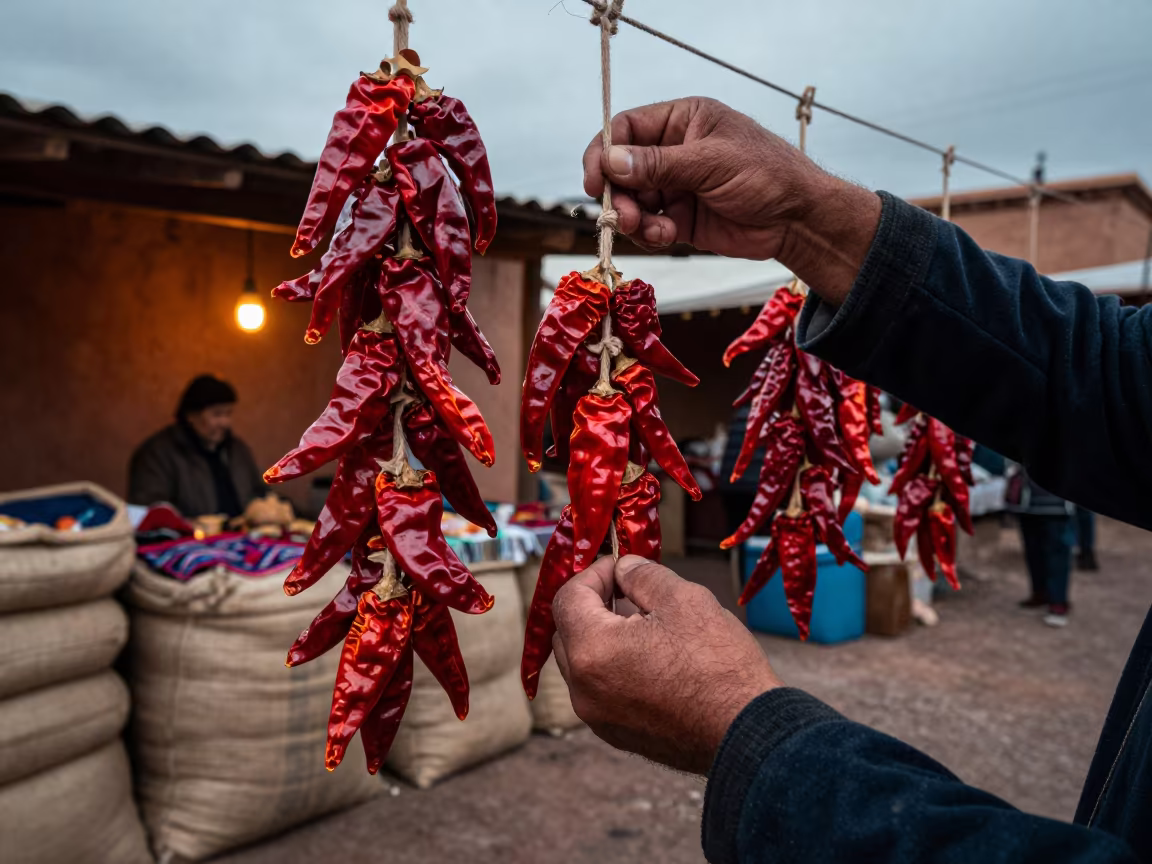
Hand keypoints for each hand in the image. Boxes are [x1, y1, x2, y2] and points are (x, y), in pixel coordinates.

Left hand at [551, 554, 781, 774]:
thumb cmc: (719, 667)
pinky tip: (651, 657)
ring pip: (583, 663)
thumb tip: (623, 569)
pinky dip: (613, 667)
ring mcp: (597, 717)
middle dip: (593, 604)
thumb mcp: (683, 600)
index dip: (593, 573)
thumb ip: (642, 575)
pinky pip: (600, 690)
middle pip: (568, 631)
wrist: (747, 734)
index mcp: (592, 651)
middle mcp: (583, 690)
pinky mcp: (616, 734)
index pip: (568, 598)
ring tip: (645, 624)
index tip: (619, 567)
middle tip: (628, 590)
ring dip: (602, 636)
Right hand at [582, 98, 881, 304]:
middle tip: (622, 215)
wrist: (797, 220)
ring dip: (633, 218)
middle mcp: (673, 151)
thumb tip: (611, 161)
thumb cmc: (765, 174)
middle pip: (622, 169)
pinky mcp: (679, 219)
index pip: (627, 128)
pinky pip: (648, 225)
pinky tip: (668, 235)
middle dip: (618, 193)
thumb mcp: (710, 162)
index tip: (596, 180)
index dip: (605, 152)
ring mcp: (675, 186)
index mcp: (682, 120)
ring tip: (650, 229)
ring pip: (632, 201)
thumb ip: (659, 163)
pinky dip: (650, 233)